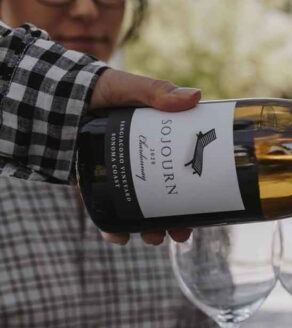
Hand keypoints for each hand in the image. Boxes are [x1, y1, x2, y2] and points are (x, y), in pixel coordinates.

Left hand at [89, 69, 200, 245]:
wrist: (48, 95)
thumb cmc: (94, 88)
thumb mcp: (129, 88)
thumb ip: (156, 91)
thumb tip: (195, 98)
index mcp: (157, 144)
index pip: (183, 171)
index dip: (197, 193)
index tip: (206, 210)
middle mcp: (140, 163)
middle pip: (166, 198)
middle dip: (175, 221)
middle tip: (181, 234)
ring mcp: (116, 175)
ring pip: (139, 210)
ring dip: (148, 229)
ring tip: (152, 238)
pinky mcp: (92, 184)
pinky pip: (105, 212)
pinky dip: (112, 229)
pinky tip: (118, 237)